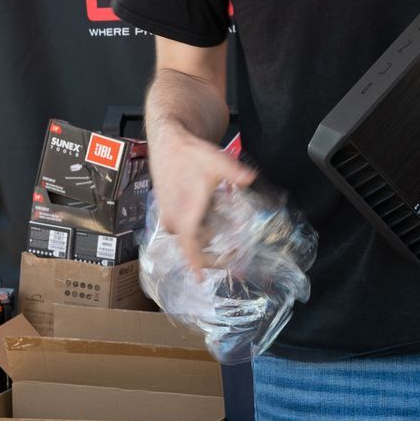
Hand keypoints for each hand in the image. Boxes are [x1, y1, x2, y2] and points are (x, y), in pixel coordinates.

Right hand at [149, 126, 255, 272]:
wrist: (169, 141)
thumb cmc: (190, 153)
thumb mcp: (216, 161)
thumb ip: (234, 171)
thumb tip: (250, 178)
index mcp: (184, 212)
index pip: (189, 245)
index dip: (195, 263)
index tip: (200, 279)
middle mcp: (175, 218)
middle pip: (194, 246)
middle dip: (213, 253)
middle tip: (235, 255)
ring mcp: (171, 215)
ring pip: (192, 237)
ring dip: (209, 240)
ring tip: (229, 235)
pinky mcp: (172, 210)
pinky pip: (189, 228)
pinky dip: (203, 229)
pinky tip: (216, 218)